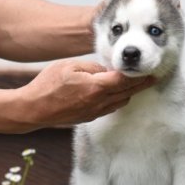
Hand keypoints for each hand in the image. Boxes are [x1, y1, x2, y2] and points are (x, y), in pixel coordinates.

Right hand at [17, 59, 154, 129]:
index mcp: (95, 87)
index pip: (125, 81)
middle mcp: (98, 102)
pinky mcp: (89, 117)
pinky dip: (118, 100)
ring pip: (120, 102)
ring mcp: (94, 112)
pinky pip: (110, 108)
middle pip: (127, 93)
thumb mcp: (70, 66)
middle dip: (140, 85)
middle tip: (151, 78)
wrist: (33, 109)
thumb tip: (107, 71)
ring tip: (135, 84)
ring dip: (129, 93)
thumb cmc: (48, 85)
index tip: (151, 72)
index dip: (140, 77)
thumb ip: (93, 67)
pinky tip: (116, 93)